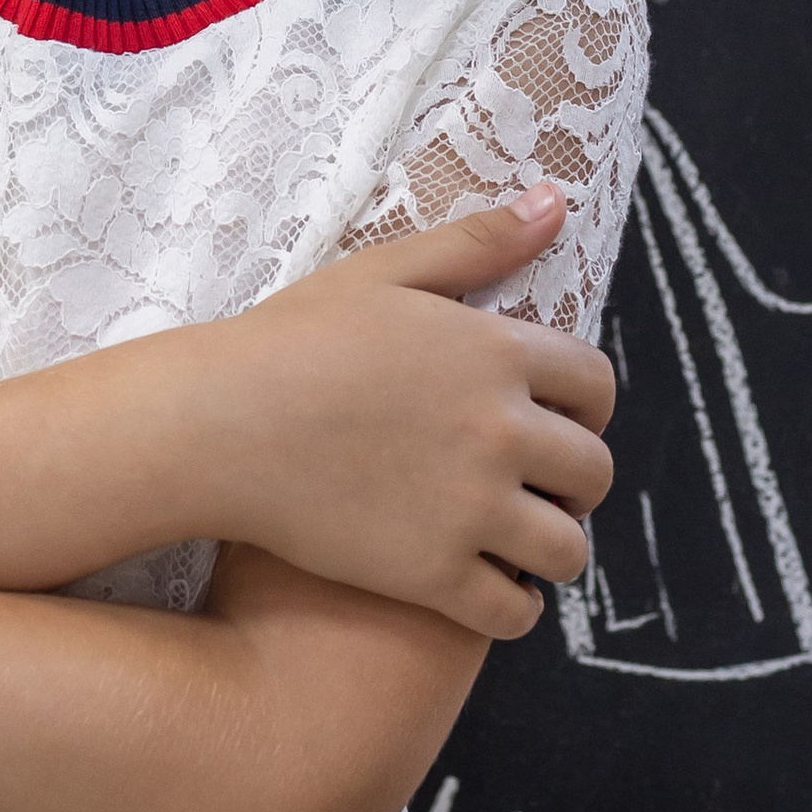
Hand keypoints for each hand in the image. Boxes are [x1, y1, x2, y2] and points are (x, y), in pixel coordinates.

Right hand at [195, 187, 615, 640]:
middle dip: (573, 482)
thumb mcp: (383, 273)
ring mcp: (470, 508)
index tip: (556, 421)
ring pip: (565, 549)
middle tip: (535, 487)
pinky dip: (512, 605)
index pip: (596, 387)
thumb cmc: (287, 341)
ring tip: (515, 543)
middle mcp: (499, 430)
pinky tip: (483, 588)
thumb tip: (555, 201)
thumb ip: (476, 241)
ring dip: (550, 548)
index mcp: (494, 352)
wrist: (214, 424)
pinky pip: (514, 610)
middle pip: (592, 472)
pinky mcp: (432, 575)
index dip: (585, 408)